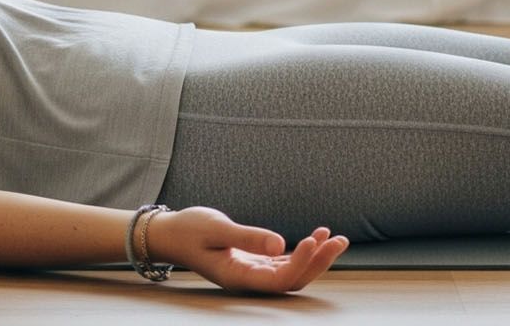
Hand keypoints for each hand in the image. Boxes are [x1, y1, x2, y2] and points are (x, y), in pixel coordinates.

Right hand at [149, 205, 351, 294]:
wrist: (170, 234)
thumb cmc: (188, 230)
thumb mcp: (216, 229)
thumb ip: (248, 237)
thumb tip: (282, 244)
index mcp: (238, 277)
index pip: (279, 279)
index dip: (301, 263)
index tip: (315, 240)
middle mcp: (249, 280)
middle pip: (292, 280)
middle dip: (318, 262)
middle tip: (339, 240)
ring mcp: (253, 272)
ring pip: (292, 272)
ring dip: (315, 257)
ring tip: (335, 238)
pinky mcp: (255, 262)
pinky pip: (284, 263)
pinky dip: (302, 251)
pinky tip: (316, 237)